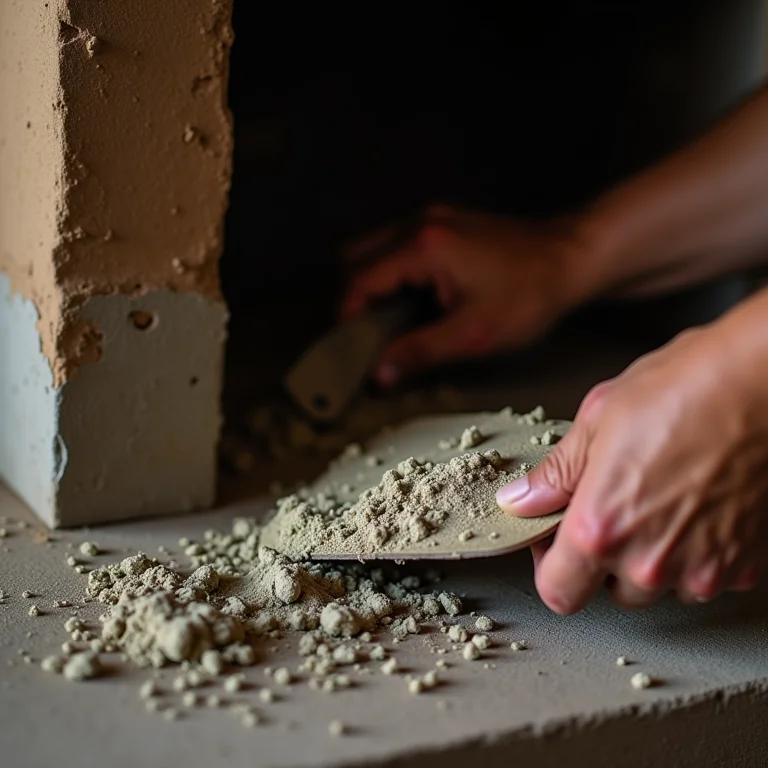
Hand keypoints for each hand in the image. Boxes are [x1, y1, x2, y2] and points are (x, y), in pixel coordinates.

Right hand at [340, 205, 596, 386]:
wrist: (574, 257)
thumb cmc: (529, 296)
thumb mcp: (474, 333)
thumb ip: (420, 351)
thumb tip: (378, 374)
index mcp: (422, 247)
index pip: (359, 281)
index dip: (346, 318)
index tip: (348, 350)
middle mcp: (418, 224)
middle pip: (353, 257)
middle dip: (351, 298)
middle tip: (363, 337)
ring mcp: (430, 218)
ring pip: (371, 248)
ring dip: (368, 284)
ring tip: (384, 322)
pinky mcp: (443, 222)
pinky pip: (395, 244)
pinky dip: (388, 272)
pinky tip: (409, 301)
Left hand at [496, 306, 767, 613]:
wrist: (765, 383)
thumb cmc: (686, 389)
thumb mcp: (597, 419)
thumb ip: (556, 473)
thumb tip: (523, 499)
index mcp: (602, 526)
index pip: (558, 591)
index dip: (550, 565)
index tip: (555, 536)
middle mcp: (652, 560)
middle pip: (609, 589)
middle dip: (602, 555)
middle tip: (612, 505)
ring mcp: (703, 568)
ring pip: (658, 585)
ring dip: (650, 556)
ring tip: (658, 497)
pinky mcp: (743, 565)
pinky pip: (704, 576)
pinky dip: (695, 552)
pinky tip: (695, 504)